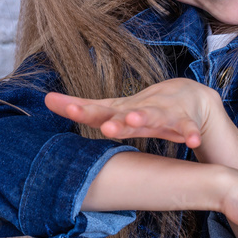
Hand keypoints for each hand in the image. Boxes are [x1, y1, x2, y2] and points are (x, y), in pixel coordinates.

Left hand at [44, 78, 220, 149]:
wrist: (186, 96)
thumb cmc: (140, 107)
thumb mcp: (112, 109)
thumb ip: (82, 107)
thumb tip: (45, 99)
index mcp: (120, 110)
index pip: (98, 110)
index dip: (83, 110)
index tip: (65, 107)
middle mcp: (138, 109)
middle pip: (124, 114)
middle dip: (114, 119)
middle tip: (103, 125)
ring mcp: (162, 113)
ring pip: (154, 116)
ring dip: (144, 117)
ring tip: (135, 120)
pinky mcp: (183, 120)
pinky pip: (187, 128)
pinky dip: (190, 133)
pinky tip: (193, 141)